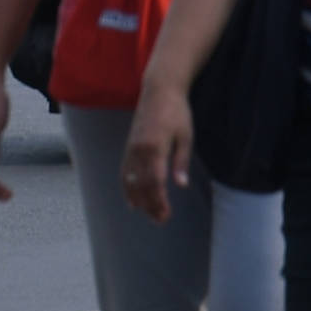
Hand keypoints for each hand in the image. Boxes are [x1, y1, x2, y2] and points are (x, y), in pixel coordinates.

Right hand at [121, 77, 196, 221]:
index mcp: (155, 147)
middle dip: (150, 205)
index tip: (166, 215)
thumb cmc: (177, 112)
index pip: (155, 182)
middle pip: (142, 185)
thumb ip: (181, 161)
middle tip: (160, 220)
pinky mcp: (129, 145)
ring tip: (148, 215)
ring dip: (139, 200)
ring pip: (131, 180)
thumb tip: (181, 185)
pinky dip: (127, 187)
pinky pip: (125, 171)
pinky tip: (132, 201)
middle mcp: (139, 149)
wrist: (159, 90)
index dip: (159, 201)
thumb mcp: (186, 136)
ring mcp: (131, 147)